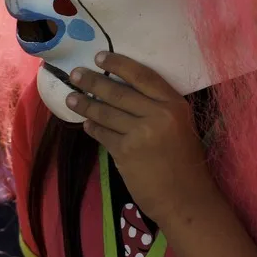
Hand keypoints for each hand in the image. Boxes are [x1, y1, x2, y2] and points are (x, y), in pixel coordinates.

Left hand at [66, 51, 217, 224]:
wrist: (186, 199)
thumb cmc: (185, 162)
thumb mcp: (181, 125)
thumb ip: (157, 107)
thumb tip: (123, 90)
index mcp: (174, 104)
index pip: (142, 75)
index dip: (119, 64)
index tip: (100, 57)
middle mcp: (158, 115)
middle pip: (118, 92)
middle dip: (92, 81)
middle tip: (75, 74)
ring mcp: (140, 133)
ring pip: (106, 112)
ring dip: (85, 104)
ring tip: (71, 98)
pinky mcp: (126, 152)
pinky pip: (103, 134)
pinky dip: (93, 128)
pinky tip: (87, 124)